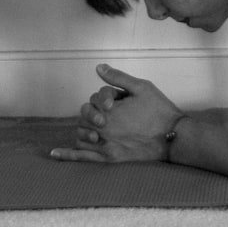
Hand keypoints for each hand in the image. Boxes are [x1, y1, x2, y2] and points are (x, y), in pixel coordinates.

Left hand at [50, 65, 183, 163]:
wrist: (173, 137)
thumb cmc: (158, 109)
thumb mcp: (141, 87)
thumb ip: (117, 78)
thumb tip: (98, 68)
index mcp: (110, 110)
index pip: (92, 102)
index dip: (101, 100)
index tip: (114, 102)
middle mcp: (104, 129)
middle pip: (84, 119)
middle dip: (91, 114)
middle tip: (106, 115)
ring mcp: (106, 146)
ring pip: (81, 137)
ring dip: (83, 131)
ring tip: (92, 129)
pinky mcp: (110, 159)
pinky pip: (83, 158)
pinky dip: (67, 155)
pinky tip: (54, 154)